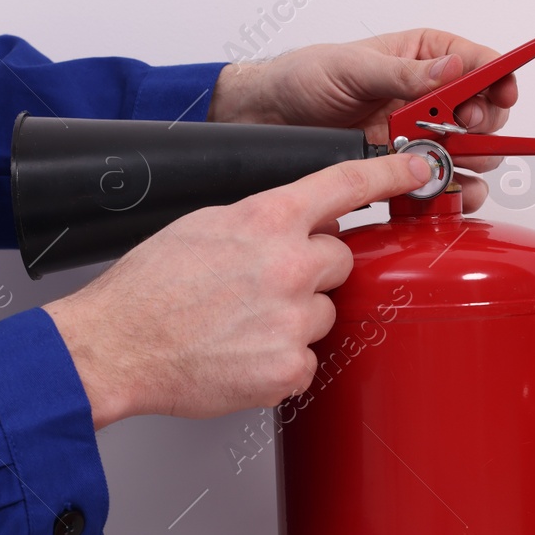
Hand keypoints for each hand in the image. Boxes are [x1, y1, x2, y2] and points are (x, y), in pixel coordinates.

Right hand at [44, 153, 431, 427]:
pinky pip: (308, 360)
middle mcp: (287, 264)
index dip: (389, 173)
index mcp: (265, 219)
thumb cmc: (148, 289)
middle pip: (340, 260)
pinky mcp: (290, 366)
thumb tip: (294, 223)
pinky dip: (281, 362)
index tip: (416, 167)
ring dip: (294, 320)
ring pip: (325, 313)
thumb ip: (260, 220)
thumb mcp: (204, 225)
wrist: (117, 345)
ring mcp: (293, 318)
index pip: (344, 184)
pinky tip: (240, 354)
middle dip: (312, 272)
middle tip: (262, 288)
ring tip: (240, 326)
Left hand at [207, 29, 518, 211]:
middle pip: (482, 112)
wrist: (268, 118)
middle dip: (483, 125)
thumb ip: (404, 73)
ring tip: (457, 168)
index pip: (479, 64)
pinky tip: (447, 193)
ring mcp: (418, 135)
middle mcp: (427, 97)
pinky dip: (449, 192)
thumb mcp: (353, 67)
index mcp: (422, 58)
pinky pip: (439, 183)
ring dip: (471, 163)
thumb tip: (451, 70)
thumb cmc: (304, 77)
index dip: (498, 79)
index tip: (501, 95)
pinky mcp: (402, 168)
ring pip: (469, 152)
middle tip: (465, 131)